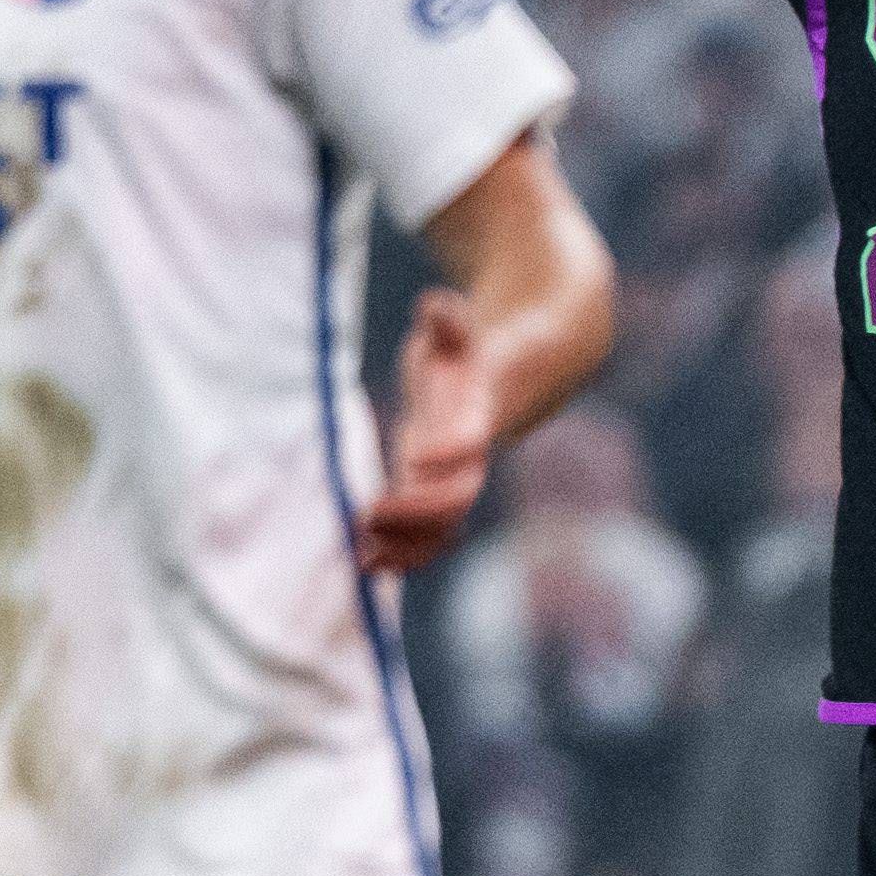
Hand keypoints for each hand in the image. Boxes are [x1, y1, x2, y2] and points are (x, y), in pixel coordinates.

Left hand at [357, 290, 500, 574]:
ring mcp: (453, 478)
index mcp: (475, 413)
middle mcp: (467, 454)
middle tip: (368, 514)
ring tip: (365, 561)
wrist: (509, 381)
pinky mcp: (433, 491)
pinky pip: (427, 535)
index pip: (470, 438)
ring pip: (444, 527)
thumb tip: (436, 307)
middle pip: (457, 495)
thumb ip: (449, 319)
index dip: (449, 450)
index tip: (415, 459)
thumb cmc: (468, 350)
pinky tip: (365, 568)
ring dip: (408, 547)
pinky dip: (402, 554)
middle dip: (417, 511)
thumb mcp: (457, 327)